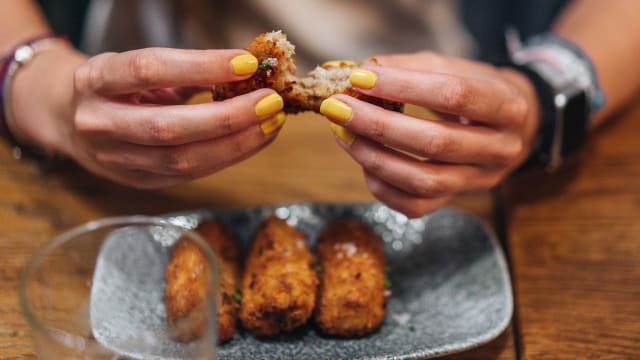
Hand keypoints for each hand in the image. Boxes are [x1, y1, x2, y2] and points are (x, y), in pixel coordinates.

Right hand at [10, 46, 285, 187]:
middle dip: (228, 117)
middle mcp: (100, 123)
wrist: (67, 118)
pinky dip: (227, 157)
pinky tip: (252, 140)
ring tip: (271, 124)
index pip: (149, 70)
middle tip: (270, 102)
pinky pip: (189, 174)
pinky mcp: (138, 182)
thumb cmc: (115, 87)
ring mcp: (116, 160)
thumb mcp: (137, 67)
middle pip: (168, 127)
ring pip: (182, 160)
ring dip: (236, 144)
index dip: (200, 67)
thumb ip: (184, 71)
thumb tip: (246, 70)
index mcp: (96, 81)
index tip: (246, 63)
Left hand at [321, 52, 539, 217]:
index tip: (361, 78)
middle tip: (339, 109)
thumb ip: (410, 68)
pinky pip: (415, 206)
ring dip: (374, 158)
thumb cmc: (476, 90)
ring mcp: (479, 180)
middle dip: (378, 125)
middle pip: (436, 142)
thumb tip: (361, 72)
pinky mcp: (456, 199)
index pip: (454, 95)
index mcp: (507, 106)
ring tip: (344, 135)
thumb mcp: (453, 68)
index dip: (403, 86)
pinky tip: (363, 161)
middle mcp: (501, 149)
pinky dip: (382, 186)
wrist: (511, 125)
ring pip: (424, 181)